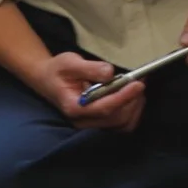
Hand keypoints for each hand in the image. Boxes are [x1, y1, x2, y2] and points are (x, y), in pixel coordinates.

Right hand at [30, 52, 144, 131]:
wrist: (48, 80)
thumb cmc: (58, 70)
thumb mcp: (69, 62)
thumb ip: (90, 68)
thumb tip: (110, 72)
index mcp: (74, 108)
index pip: (104, 108)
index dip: (123, 97)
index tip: (137, 84)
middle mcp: (83, 122)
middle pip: (116, 119)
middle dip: (131, 101)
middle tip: (139, 82)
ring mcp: (91, 125)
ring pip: (122, 125)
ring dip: (134, 108)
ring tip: (136, 89)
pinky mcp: (99, 124)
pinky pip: (122, 125)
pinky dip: (132, 112)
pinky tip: (132, 97)